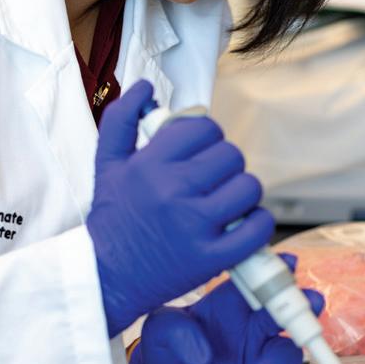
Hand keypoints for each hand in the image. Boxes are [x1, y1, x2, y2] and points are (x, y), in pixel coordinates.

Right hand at [87, 80, 274, 336]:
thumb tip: (146, 87)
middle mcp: (173, 191)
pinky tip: (240, 224)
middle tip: (212, 180)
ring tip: (226, 201)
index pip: (204, 128)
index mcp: (150, 164)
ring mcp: (194, 226)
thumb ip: (121, 119)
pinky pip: (257, 228)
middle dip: (225, 164)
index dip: (207, 137)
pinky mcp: (211, 258)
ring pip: (249, 187)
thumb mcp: (107, 164)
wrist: (107, 276)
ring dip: (243, 192)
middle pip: (231, 155)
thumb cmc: (113, 218)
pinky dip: (257, 223)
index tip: (199, 152)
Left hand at [128, 261, 324, 363]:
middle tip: (306, 304)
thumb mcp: (159, 329)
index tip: (287, 262)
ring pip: (292, 351)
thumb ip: (175, 330)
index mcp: (233, 302)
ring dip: (285, 357)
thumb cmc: (164, 348)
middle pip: (291, 310)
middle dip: (303, 304)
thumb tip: (199, 350)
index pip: (260, 279)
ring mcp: (260, 356)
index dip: (277, 269)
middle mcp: (253, 326)